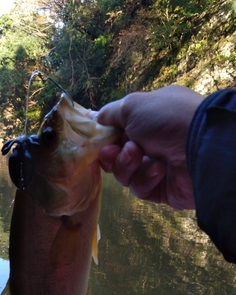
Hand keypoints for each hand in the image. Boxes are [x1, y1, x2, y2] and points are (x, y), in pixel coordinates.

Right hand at [95, 85, 204, 209]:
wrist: (201, 148)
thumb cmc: (166, 119)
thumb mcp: (133, 106)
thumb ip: (109, 113)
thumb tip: (93, 117)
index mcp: (149, 119)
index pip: (118, 130)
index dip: (105, 137)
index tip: (96, 141)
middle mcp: (153, 142)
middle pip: (117, 155)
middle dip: (112, 154)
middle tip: (112, 152)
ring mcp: (156, 166)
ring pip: (125, 173)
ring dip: (127, 164)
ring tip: (138, 155)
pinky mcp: (161, 189)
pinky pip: (140, 187)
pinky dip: (146, 177)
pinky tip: (159, 169)